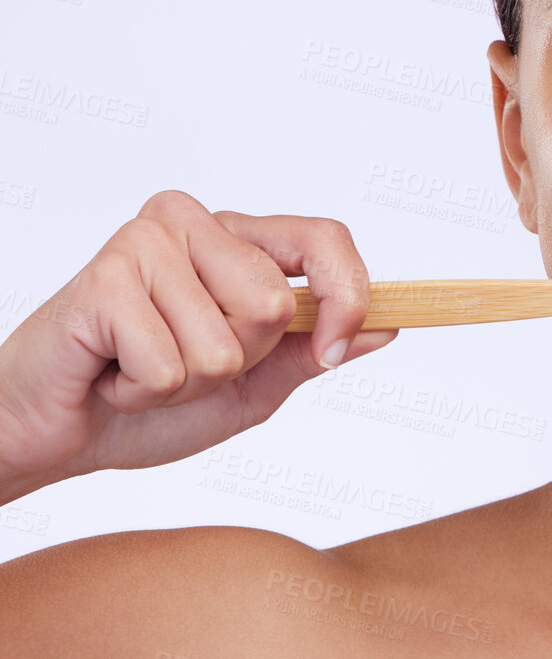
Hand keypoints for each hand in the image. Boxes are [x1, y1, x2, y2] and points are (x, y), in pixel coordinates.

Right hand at [0, 189, 396, 490]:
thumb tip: (388, 327)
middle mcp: (195, 225)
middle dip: (238, 360)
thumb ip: (313, 352)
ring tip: (141, 369)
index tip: (331, 349)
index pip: (325, 238)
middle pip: (274, 304)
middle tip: (180, 362)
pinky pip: (170, 364)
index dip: (346, 297)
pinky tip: (112, 374)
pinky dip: (145, 391)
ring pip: (226, 340)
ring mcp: (146, 243)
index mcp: (239, 241)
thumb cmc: (148, 404)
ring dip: (188, 381)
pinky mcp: (104, 277)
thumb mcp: (254, 386)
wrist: (57, 433)